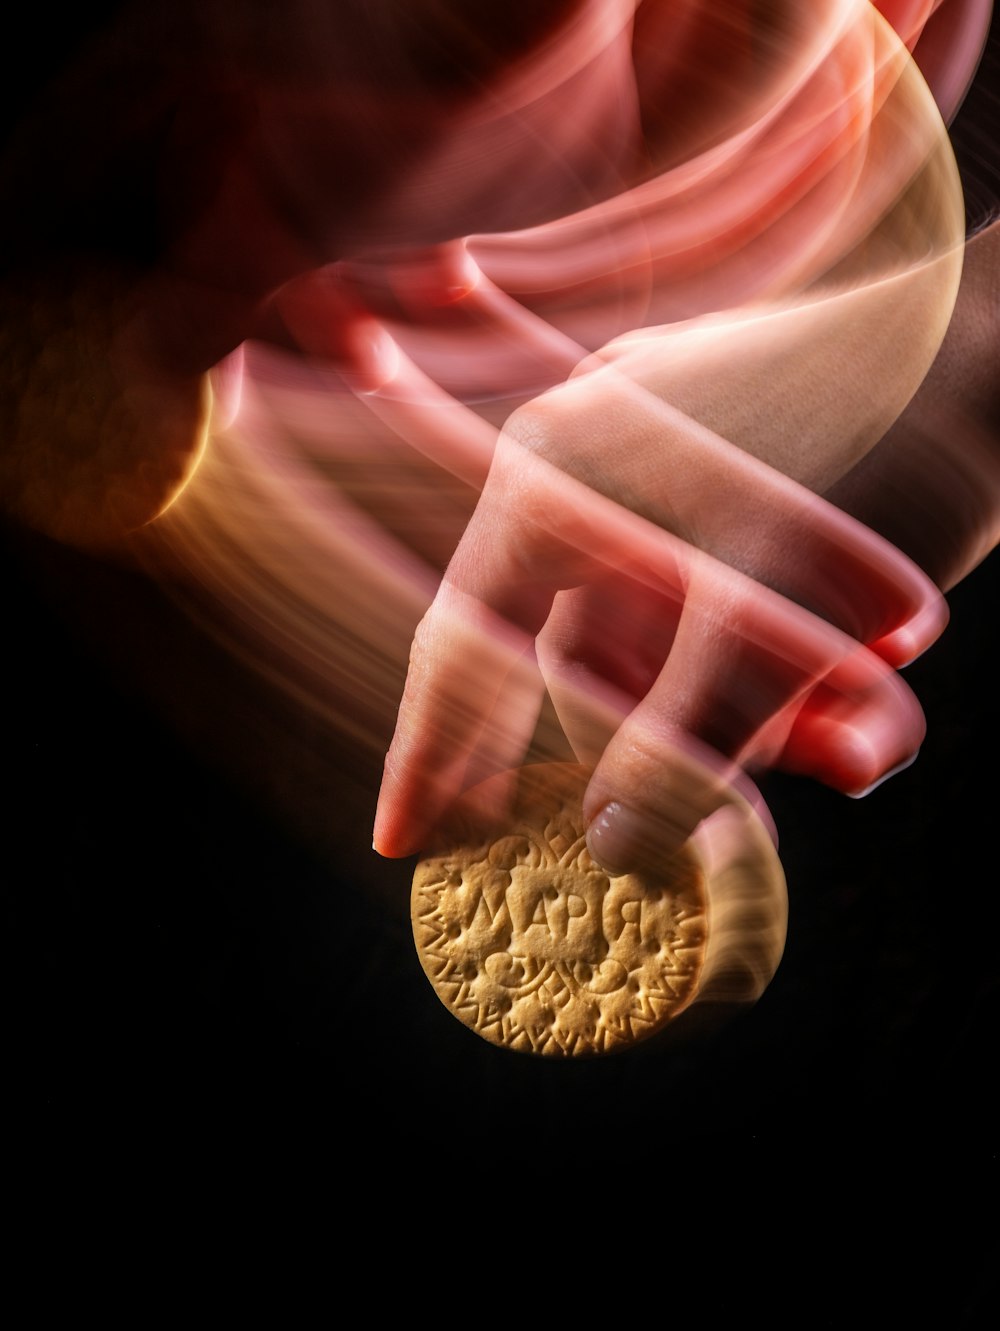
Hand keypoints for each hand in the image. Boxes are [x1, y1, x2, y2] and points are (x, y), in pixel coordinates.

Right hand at [373, 359, 947, 871]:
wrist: (998, 344)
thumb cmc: (877, 442)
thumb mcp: (768, 607)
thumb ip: (683, 737)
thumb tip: (609, 851)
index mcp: (556, 477)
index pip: (466, 641)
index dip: (433, 749)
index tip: (403, 841)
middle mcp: (593, 485)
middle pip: (589, 668)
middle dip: (679, 756)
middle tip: (745, 831)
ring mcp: (664, 499)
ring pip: (674, 662)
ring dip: (767, 725)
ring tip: (865, 738)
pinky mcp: (733, 516)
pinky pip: (727, 634)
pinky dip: (792, 687)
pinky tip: (869, 702)